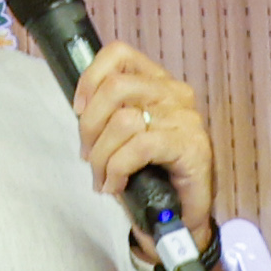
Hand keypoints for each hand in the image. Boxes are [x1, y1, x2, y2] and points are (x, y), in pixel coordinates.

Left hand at [69, 43, 214, 220]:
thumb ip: (108, 114)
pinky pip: (140, 147)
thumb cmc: (150, 174)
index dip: (91, 77)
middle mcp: (174, 93)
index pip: (120, 54)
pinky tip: (115, 185)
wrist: (181, 217)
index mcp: (157, 82)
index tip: (78, 108)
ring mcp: (185, 119)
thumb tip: (80, 108)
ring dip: (102, 155)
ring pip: (123, 120)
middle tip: (88, 155)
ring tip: (102, 177)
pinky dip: (118, 168)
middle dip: (90, 124)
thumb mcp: (123, 136)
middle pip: (115, 86)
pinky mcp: (191, 146)